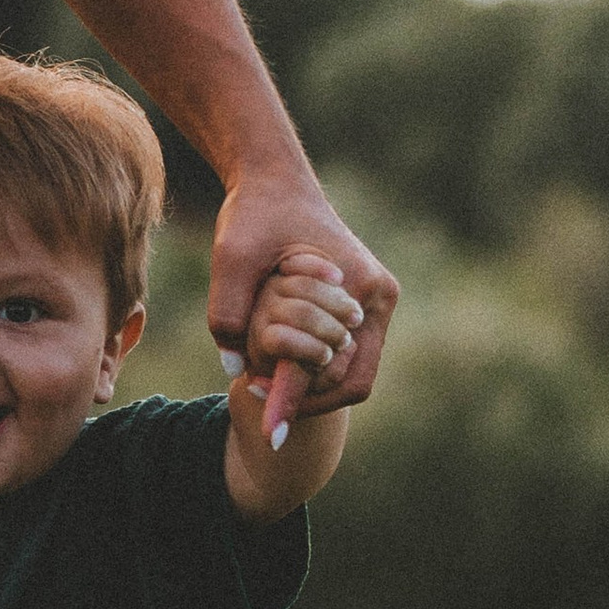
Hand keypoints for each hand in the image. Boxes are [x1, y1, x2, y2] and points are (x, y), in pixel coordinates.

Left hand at [209, 168, 395, 434]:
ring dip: (306, 376)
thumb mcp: (232, 259)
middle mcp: (378, 298)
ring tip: (259, 373)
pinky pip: (340, 348)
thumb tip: (236, 370)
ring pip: (345, 367)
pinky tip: (272, 358)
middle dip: (303, 391)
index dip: (302, 402)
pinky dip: (309, 360)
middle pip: (348, 378)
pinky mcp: (357, 300)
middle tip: (252, 390)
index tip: (270, 429)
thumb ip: (230, 314)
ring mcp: (372, 299)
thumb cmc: (254, 213)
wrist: (272, 179)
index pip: (343, 374)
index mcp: (363, 288)